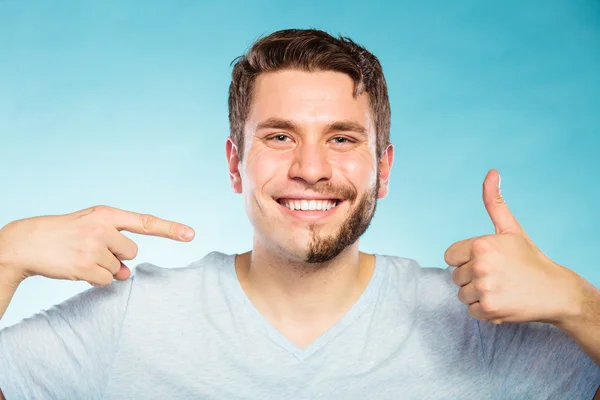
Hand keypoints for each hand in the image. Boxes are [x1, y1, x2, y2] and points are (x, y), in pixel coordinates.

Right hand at [0, 205, 194, 286]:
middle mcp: (103, 228)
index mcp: (107, 214)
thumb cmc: (64, 234)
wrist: (26, 243)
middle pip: (133, 252)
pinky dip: (96, 279)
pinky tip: (78, 268)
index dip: (170, 229)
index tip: (191, 235)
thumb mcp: (91, 229)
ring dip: (104, 268)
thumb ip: (115, 244)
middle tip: (91, 249)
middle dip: (117, 256)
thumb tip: (127, 274)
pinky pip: (107, 280)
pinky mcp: (86, 266)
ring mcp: (94, 247)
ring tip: (80, 256)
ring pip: (119, 268)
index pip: (146, 222)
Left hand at [444, 169, 583, 324]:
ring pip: (462, 294)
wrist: (555, 291)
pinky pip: (471, 311)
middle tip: (498, 275)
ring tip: (500, 288)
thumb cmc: (529, 259)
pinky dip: (484, 310)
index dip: (465, 259)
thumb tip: (491, 172)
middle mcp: (480, 266)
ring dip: (477, 294)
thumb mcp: (511, 229)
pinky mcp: (489, 309)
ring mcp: (485, 289)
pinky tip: (503, 301)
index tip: (485, 260)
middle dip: (472, 277)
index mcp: (481, 244)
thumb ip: (494, 202)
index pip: (450, 256)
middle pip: (455, 276)